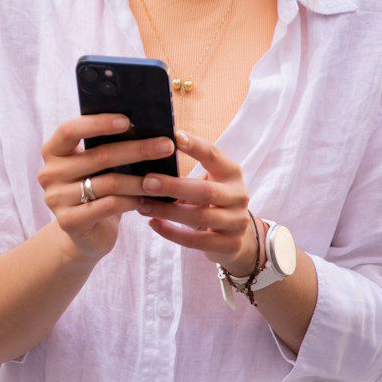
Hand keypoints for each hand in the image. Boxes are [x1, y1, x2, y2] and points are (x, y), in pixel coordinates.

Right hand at [38, 115, 172, 259]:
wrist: (86, 233)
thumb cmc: (97, 190)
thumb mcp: (97, 166)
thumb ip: (106, 148)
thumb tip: (144, 129)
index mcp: (53, 151)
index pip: (69, 130)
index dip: (98, 123)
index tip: (128, 121)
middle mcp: (49, 173)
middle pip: (97, 156)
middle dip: (137, 149)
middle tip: (166, 146)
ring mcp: (56, 199)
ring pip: (108, 183)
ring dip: (139, 180)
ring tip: (162, 179)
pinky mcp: (68, 221)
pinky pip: (109, 206)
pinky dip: (131, 201)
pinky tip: (146, 199)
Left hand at [134, 130, 258, 274]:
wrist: (233, 237)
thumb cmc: (208, 201)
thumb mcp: (204, 182)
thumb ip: (184, 171)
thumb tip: (146, 155)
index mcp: (231, 173)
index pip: (214, 155)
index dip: (195, 146)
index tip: (173, 136)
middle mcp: (238, 196)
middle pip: (206, 191)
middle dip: (174, 186)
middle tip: (146, 182)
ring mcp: (237, 222)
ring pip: (200, 217)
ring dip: (168, 211)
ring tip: (142, 205)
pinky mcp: (230, 245)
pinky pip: (197, 241)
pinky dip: (172, 233)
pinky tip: (153, 224)